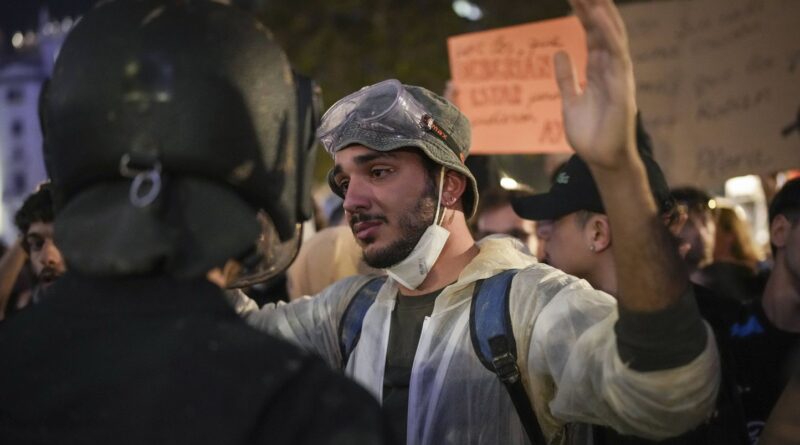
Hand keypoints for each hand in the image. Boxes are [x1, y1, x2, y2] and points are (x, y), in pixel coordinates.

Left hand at [556, 0, 636, 169]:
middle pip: (601, 28)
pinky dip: (608, 31)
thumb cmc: (589, 133)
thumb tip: (559, 52)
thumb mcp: (570, 100)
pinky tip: (598, 14)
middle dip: (591, 6)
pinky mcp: (622, 83)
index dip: (583, 13)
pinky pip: (616, 51)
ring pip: (611, 34)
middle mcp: (610, 67)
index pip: (591, 34)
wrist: (600, 159)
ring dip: (601, 11)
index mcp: (597, 70)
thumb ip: (566, 77)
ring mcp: (618, 74)